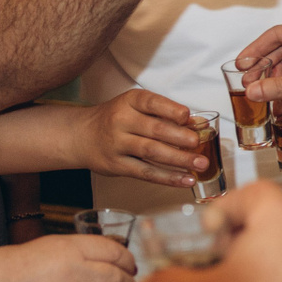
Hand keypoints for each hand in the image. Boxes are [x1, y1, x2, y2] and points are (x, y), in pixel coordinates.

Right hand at [73, 88, 206, 188]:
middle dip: (180, 137)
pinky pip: (146, 172)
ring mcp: (117, 144)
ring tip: (200, 164)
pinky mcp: (117, 165)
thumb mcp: (135, 107)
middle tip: (199, 143)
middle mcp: (121, 121)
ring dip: (179, 159)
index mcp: (130, 101)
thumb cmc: (117, 119)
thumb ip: (164, 114)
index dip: (171, 109)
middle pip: (155, 130)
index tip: (187, 116)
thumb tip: (198, 125)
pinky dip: (168, 177)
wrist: (81, 135)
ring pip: (152, 152)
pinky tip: (186, 180)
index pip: (152, 102)